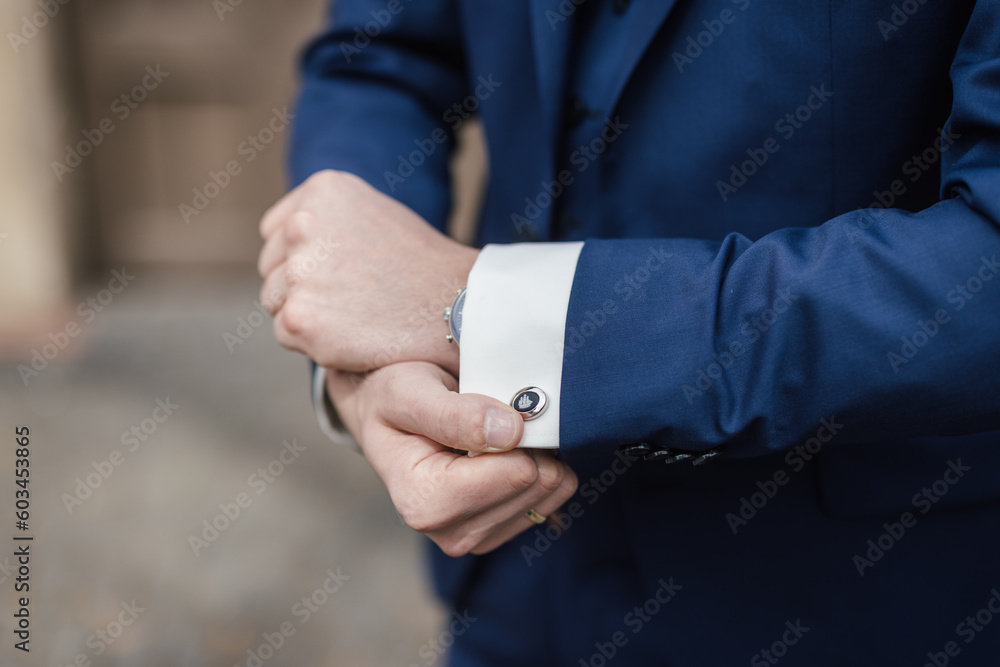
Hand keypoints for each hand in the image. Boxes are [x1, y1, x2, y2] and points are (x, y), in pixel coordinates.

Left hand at [257, 170, 477, 374]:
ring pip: (277, 303)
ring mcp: (298, 270)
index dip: (305, 258)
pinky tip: (353, 335)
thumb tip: (291, 236)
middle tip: (354, 300)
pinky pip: (286, 335)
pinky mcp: (300, 316)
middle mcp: (302, 223)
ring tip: (356, 316)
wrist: (459, 305)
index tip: (340, 273)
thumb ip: (328, 220)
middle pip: (272, 268)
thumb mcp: (374, 214)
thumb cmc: (424, 267)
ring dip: (308, 314)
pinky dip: (314, 343)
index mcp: (322, 190)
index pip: (278, 231)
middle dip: (304, 288)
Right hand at [328, 361, 578, 555]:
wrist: (387, 417)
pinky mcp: (499, 531)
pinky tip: (504, 453)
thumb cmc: (393, 401)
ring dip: (534, 452)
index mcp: (424, 502)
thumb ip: (454, 414)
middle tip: (493, 417)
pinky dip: (538, 466)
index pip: (516, 473)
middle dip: (527, 441)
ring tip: (494, 433)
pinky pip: (553, 498)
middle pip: (537, 483)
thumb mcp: (408, 393)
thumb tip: (509, 432)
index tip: (491, 405)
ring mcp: (477, 536)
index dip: (516, 429)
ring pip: (551, 490)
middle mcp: (450, 531)